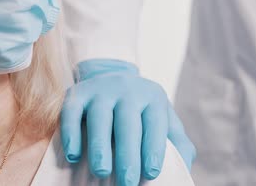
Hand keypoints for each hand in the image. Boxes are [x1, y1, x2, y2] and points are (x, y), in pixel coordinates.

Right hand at [61, 59, 195, 185]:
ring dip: (99, 146)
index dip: (153, 148)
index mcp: (152, 97)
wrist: (112, 79)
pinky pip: (71, 112)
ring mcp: (100, 89)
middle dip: (128, 154)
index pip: (155, 123)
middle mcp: (127, 89)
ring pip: (99, 117)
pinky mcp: (77, 93)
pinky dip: (71, 134)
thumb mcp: (162, 119)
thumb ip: (177, 142)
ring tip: (101, 171)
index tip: (152, 173)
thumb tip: (184, 169)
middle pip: (127, 123)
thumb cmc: (141, 112)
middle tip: (128, 182)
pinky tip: (74, 155)